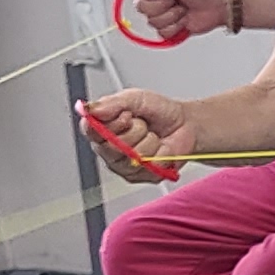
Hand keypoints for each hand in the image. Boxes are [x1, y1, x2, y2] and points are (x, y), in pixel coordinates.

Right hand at [79, 87, 194, 180]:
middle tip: (142, 123)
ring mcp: (123, 165)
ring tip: (152, 134)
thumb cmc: (159, 111)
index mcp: (102, 128)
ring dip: (148, 141)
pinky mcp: (141, 176)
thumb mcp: (135, 98)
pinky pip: (148, 166)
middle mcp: (108, 149)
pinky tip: (159, 147)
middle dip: (133, 130)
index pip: (90, 131)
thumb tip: (89, 109)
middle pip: (111, 146)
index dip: (108, 124)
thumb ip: (111, 103)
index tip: (125, 115)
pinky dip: (160, 153)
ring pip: (132, 156)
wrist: (185, 124)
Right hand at [127, 0, 230, 39]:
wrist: (218, 6)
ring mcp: (163, 16)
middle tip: (174, 0)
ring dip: (171, 16)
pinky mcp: (171, 29)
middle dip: (160, 5)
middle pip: (142, 8)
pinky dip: (176, 27)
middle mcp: (157, 1)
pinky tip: (184, 20)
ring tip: (183, 10)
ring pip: (152, 22)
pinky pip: (163, 33)